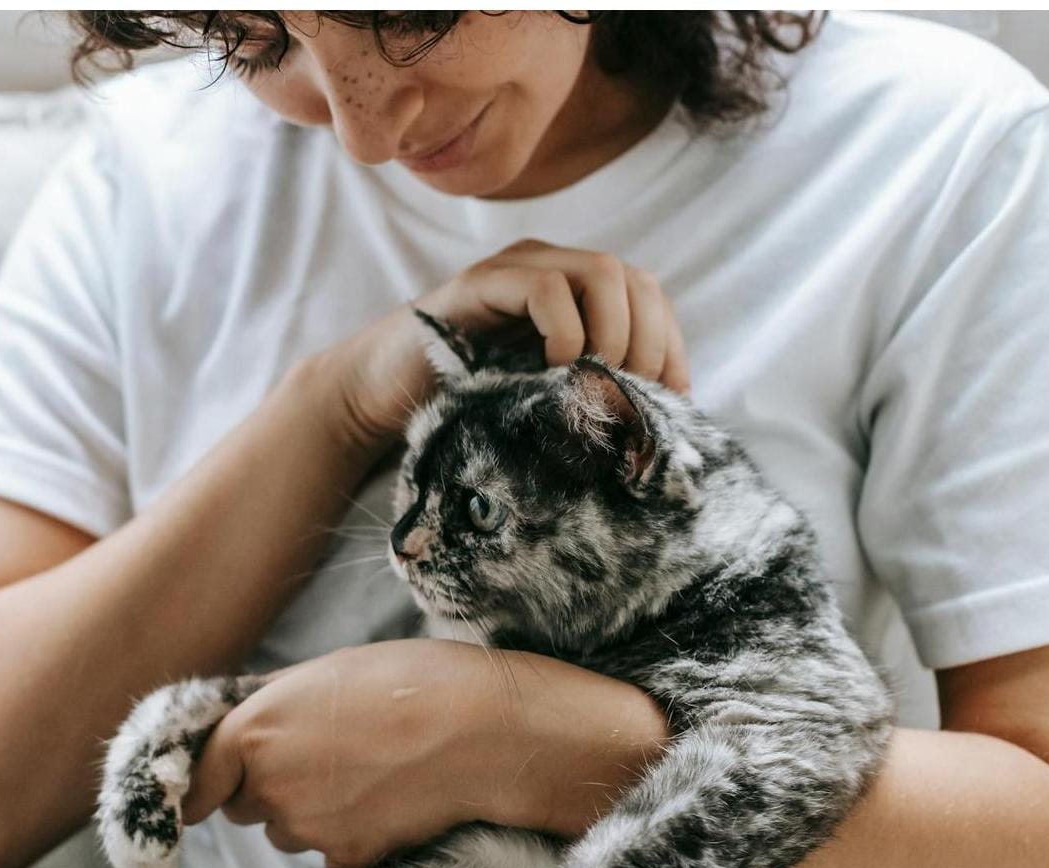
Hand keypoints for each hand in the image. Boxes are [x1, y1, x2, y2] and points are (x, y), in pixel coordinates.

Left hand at [180, 641, 479, 867]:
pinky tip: (383, 794)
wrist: (482, 731)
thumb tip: (242, 718)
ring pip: (285, 828)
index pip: (199, 778)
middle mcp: (269, 786)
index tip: (209, 785)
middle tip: (318, 751)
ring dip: (305, 808)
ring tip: (361, 768)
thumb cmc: (409, 681)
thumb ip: (273, 702)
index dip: (204, 782)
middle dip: (265, 786)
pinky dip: (345, 828)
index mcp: (255, 731)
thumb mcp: (326, 670)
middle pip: (242, 805)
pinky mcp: (347, 855)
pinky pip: (326, 848)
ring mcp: (308, 828)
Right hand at [330, 239, 689, 450]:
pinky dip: (565, 332)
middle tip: (630, 399)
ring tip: (594, 383)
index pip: (648, 296)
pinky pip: (546, 289)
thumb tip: (653, 419)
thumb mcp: (541, 398)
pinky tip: (553, 371)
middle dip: (650, 344)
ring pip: (602, 272)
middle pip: (635, 279)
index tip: (671, 401)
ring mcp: (514, 268)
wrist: (377, 398)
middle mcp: (549, 266)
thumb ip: (587, 390)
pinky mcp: (480, 284)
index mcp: (572, 291)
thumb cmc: (461, 404)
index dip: (671, 346)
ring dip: (614, 335)